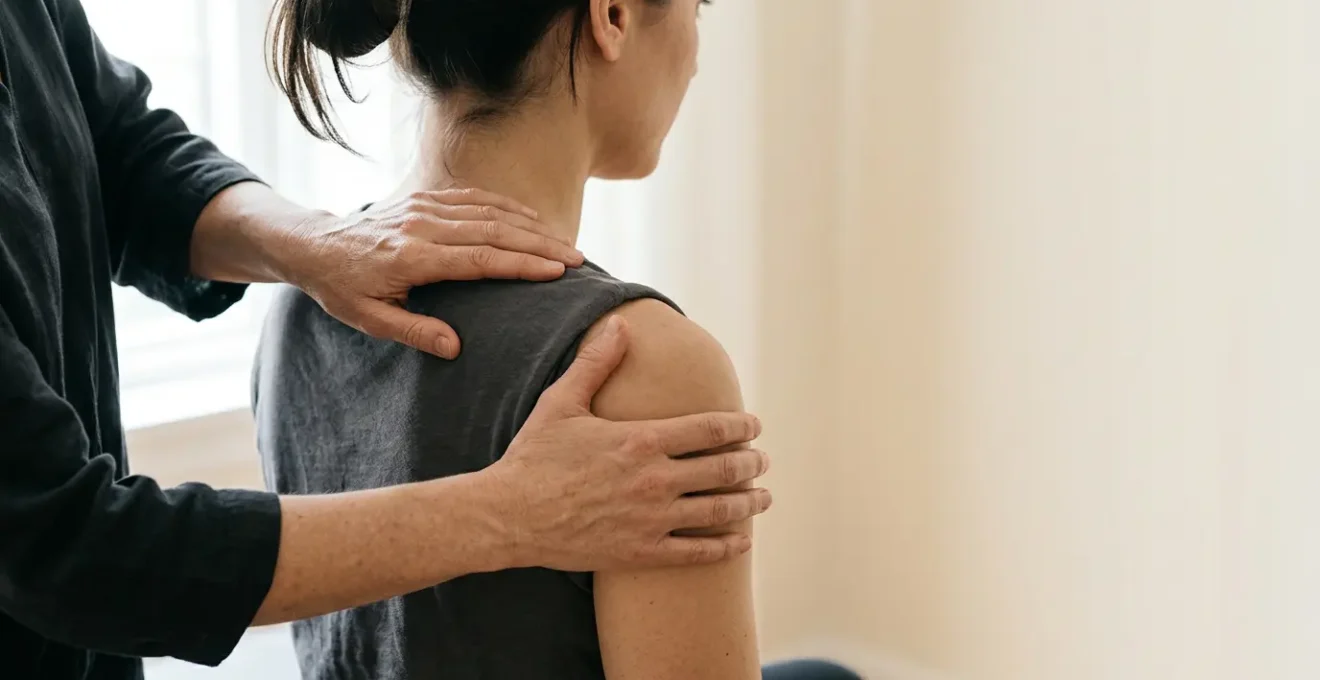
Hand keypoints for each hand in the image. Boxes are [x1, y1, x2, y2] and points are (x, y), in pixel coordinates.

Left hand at [283, 189, 583, 358]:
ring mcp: (423, 207)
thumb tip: (455, 348)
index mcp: (411, 258)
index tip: (556, 272)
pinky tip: (531, 221)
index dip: (521, 264)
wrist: (314, 246)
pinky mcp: (424, 197)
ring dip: (530, 226)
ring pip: (488, 211)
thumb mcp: (369, 320)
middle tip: (576, 259)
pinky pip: (473, 198)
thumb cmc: (341, 288)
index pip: (479, 258)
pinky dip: (507, 208)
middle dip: (539, 244)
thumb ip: (414, 331)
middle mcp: (421, 226)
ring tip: (563, 243)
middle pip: (493, 231)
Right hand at [485, 316, 773, 570]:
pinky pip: (696, 551)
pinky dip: (725, 546)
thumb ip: (596, 363)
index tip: (754, 426)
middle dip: (751, 463)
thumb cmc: (534, 457)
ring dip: (748, 503)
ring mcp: (651, 519)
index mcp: (641, 439)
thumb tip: (619, 324)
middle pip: (724, 469)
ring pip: (719, 511)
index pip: (711, 429)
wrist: (508, 516)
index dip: (741, 426)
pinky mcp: (642, 552)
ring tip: (762, 498)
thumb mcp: (562, 402)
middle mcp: (655, 480)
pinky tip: (740, 541)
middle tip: (762, 461)